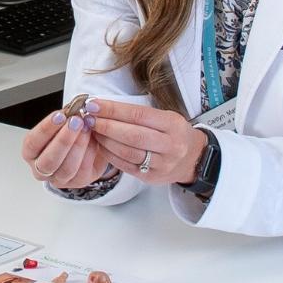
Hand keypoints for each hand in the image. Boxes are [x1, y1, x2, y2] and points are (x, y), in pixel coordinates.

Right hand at [20, 106, 110, 188]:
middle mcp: (41, 169)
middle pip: (48, 161)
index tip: (60, 115)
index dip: (46, 129)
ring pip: (66, 168)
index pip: (33, 143)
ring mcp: (59, 179)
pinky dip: (89, 154)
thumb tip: (73, 107)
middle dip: (63, 140)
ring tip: (86, 128)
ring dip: (78, 146)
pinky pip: (83, 171)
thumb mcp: (63, 124)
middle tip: (76, 121)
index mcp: (31, 152)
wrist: (86, 147)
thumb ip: (65, 117)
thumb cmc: (68, 134)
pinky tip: (93, 140)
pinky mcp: (77, 182)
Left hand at [83, 99, 206, 185]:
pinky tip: (101, 145)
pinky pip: (126, 166)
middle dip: (106, 125)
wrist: (193, 158)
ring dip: (105, 141)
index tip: (94, 104)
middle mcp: (170, 145)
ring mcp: (162, 164)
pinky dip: (110, 155)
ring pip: (127, 152)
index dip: (114, 110)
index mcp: (173, 124)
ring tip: (92, 131)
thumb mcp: (166, 117)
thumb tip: (105, 107)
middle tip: (89, 118)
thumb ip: (139, 114)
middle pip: (132, 135)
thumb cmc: (174, 133)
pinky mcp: (152, 178)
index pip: (139, 115)